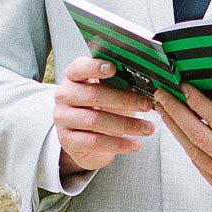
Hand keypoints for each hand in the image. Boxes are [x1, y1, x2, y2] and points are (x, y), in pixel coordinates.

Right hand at [53, 56, 154, 174]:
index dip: (95, 67)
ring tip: (148, 128)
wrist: (85, 139)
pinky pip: (95, 142)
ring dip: (126, 125)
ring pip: (95, 121)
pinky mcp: (67, 140)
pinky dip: (118, 144)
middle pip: (93, 95)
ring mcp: (63, 118)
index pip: (80, 68)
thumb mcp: (109, 92)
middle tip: (147, 105)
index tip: (114, 68)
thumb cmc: (101, 108)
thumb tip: (146, 83)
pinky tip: (135, 144)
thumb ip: (120, 84)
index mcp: (74, 77)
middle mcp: (64, 95)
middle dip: (124, 100)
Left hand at [155, 83, 211, 201]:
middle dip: (177, 113)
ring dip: (175, 129)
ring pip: (194, 152)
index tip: (184, 87)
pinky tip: (177, 127)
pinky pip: (199, 164)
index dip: (198, 103)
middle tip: (163, 95)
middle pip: (199, 138)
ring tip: (164, 109)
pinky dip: (187, 144)